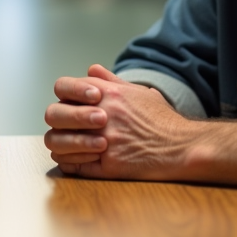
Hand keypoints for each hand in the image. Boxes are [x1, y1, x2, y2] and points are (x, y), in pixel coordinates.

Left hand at [46, 65, 189, 179]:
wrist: (183, 146)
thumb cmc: (162, 119)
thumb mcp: (138, 92)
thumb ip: (111, 81)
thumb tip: (91, 70)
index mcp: (109, 93)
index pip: (64, 87)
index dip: (63, 95)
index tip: (70, 103)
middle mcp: (103, 114)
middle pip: (54, 114)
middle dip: (57, 121)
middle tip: (65, 126)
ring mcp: (104, 141)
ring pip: (57, 142)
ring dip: (60, 144)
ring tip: (67, 145)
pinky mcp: (109, 166)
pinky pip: (73, 166)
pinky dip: (69, 163)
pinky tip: (75, 160)